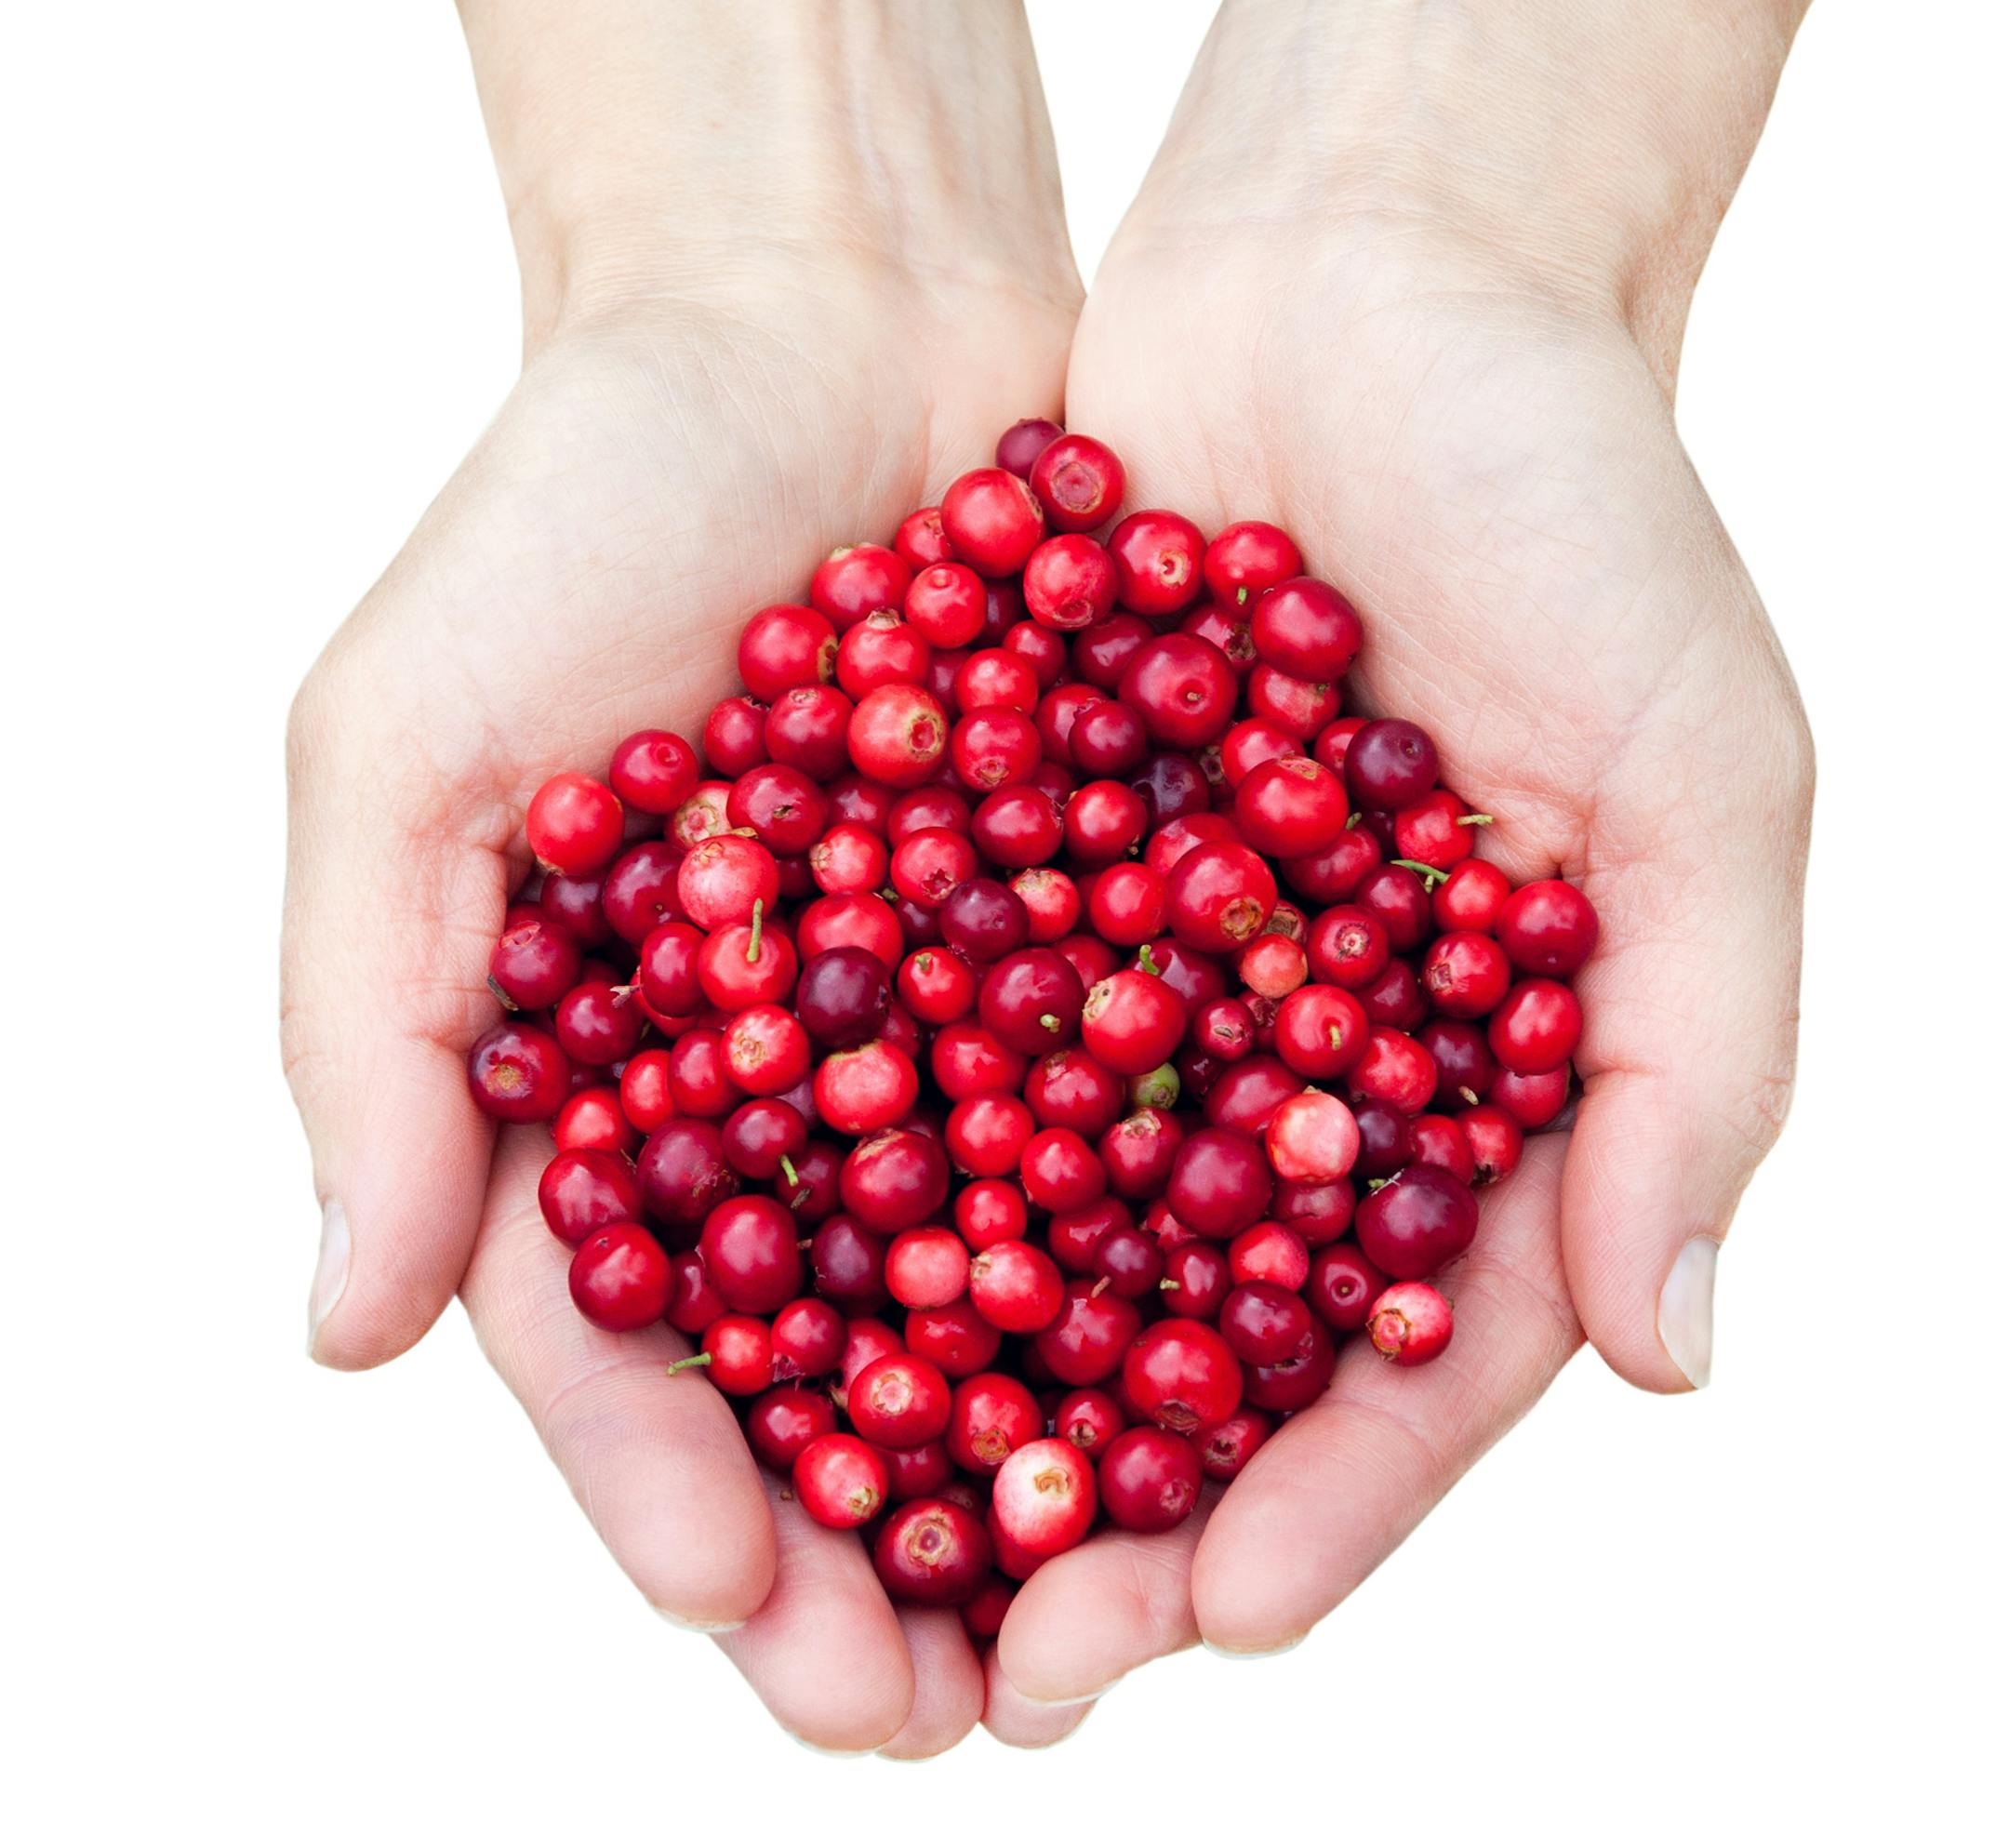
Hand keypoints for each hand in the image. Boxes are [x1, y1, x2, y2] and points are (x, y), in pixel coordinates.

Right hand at [284, 0, 1089, 1754]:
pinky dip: (1198, 1226)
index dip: (681, 1494)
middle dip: (890, 1534)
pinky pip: (1163, 1103)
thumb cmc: (571, 512)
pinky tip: (1262, 1350)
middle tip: (967, 1704)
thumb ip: (369, 1034)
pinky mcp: (1108, 925)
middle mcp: (789, 1080)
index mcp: (597, 1082)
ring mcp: (957, 1011)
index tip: (761, 1626)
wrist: (819, 320)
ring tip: (1138, 1599)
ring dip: (1064, 1439)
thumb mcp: (409, 749)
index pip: (621, 1345)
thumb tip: (337, 1331)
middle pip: (837, 1356)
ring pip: (1016, 1274)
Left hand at [990, 0, 1812, 1701]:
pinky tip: (739, 1269)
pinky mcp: (981, 858)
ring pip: (1016, 1217)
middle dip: (1093, 1497)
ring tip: (820, 1537)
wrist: (1367, 276)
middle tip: (984, 1674)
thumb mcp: (1701, 775)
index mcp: (1461, 1078)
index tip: (1206, 1618)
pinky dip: (828, 1142)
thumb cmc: (1579, 503)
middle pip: (1184, 1327)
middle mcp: (1274, 1051)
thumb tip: (1678, 1353)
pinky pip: (898, 1026)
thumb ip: (1693, 1065)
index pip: (1402, 1345)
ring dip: (925, 1379)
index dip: (1324, 1496)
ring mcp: (1120, 965)